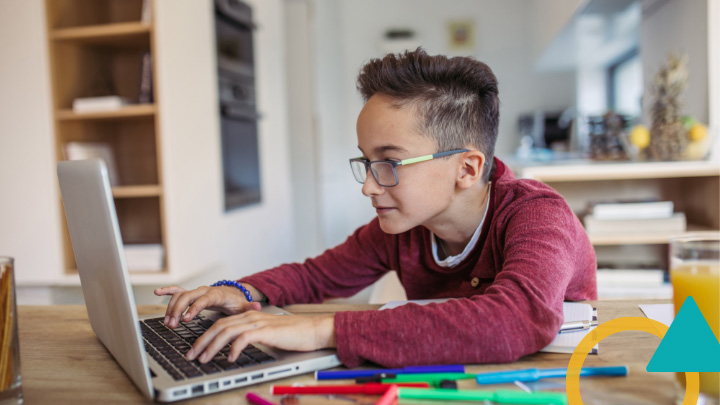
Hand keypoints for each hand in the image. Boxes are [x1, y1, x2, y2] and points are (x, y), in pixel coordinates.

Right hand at [154, 285, 260, 327]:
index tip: (186, 319)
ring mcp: (197, 292)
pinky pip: (177, 291)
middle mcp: (205, 290)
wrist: (233, 295)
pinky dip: (167, 291)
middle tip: (173, 325)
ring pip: (180, 296)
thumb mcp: (244, 307)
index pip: (204, 300)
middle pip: (187, 297)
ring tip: (168, 323)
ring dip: (172, 308)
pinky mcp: (191, 294)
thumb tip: (257, 306)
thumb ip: (249, 307)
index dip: (194, 309)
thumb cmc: (237, 303)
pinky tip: (157, 293)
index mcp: (217, 294)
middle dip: (178, 310)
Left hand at [187, 312, 335, 363]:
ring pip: (226, 332)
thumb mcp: (267, 335)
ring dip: (212, 346)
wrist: (313, 330)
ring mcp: (258, 323)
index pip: (220, 324)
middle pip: (218, 326)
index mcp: (249, 317)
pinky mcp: (266, 331)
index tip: (195, 350)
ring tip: (204, 359)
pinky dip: (233, 348)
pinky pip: (243, 338)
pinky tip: (230, 358)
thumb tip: (234, 349)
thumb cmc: (293, 335)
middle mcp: (250, 317)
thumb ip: (251, 337)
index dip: (205, 336)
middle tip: (191, 355)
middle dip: (201, 342)